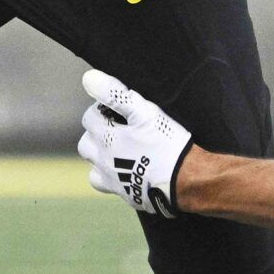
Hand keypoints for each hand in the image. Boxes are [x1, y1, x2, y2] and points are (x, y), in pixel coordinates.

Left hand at [76, 69, 190, 217]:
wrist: (187, 179)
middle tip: (119, 129)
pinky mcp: (127, 195)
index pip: (89, 118)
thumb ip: (115, 94)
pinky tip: (129, 171)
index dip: (102, 110)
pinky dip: (113, 177)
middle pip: (86, 144)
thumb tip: (89, 78)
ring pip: (94, 167)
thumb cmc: (167, 143)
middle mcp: (104, 160)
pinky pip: (109, 186)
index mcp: (106, 138)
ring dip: (101, 157)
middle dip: (97, 134)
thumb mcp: (144, 112)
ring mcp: (113, 180)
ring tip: (121, 150)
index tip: (118, 110)